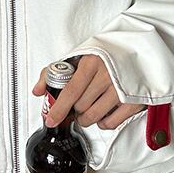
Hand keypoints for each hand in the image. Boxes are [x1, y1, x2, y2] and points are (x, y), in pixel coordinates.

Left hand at [32, 55, 146, 129]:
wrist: (135, 49)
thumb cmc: (104, 55)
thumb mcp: (78, 57)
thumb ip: (53, 73)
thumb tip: (37, 91)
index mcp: (92, 62)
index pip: (71, 91)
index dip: (59, 108)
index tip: (51, 119)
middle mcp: (108, 76)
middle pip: (81, 107)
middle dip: (75, 109)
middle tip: (78, 103)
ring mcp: (122, 90)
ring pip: (94, 117)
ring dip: (86, 118)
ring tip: (88, 108)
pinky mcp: (134, 101)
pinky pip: (110, 123)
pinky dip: (102, 122)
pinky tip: (102, 112)